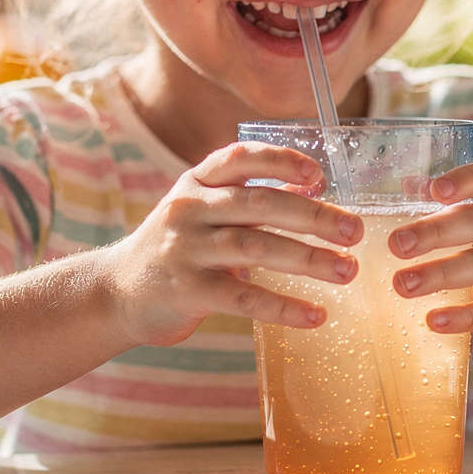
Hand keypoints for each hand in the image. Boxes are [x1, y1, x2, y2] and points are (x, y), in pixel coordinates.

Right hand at [102, 143, 360, 345]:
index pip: (240, 158)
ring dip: (308, 260)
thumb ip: (247, 200)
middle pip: (258, 204)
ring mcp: (185, 249)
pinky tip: (315, 315)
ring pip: (255, 247)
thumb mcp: (203, 211)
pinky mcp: (186, 291)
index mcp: (197, 182)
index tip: (320, 175)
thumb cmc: (177, 248)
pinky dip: (283, 307)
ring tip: (347, 271)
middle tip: (354, 231)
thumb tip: (316, 193)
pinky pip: (243, 297)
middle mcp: (189, 209)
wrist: (118, 292)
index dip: (281, 161)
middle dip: (313, 216)